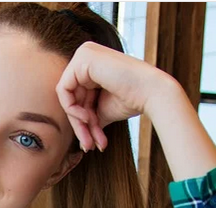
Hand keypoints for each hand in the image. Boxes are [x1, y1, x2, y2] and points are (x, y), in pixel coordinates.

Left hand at [56, 41, 180, 151]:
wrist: (152, 93)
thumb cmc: (132, 100)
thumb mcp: (103, 110)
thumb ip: (88, 116)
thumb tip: (81, 141)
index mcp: (91, 63)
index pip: (76, 95)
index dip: (82, 121)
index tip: (93, 141)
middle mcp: (86, 54)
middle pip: (71, 97)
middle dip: (81, 125)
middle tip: (89, 146)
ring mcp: (84, 53)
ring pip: (66, 96)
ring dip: (78, 122)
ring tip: (91, 139)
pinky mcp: (82, 58)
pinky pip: (63, 89)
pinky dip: (72, 108)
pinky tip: (87, 119)